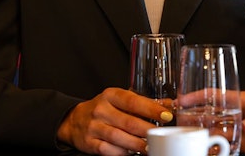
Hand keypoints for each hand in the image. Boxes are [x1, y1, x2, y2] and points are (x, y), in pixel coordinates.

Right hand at [56, 87, 174, 155]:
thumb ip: (144, 102)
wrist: (74, 120)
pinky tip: (132, 152)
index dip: (151, 109)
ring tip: (150, 146)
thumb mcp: (121, 100)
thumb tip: (170, 104)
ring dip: (137, 144)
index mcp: (111, 95)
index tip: (167, 115)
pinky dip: (122, 152)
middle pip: (128, 122)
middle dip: (147, 130)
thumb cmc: (104, 108)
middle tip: (161, 135)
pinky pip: (108, 150)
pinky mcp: (89, 143)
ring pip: (119, 138)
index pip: (133, 101)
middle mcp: (101, 110)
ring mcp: (94, 127)